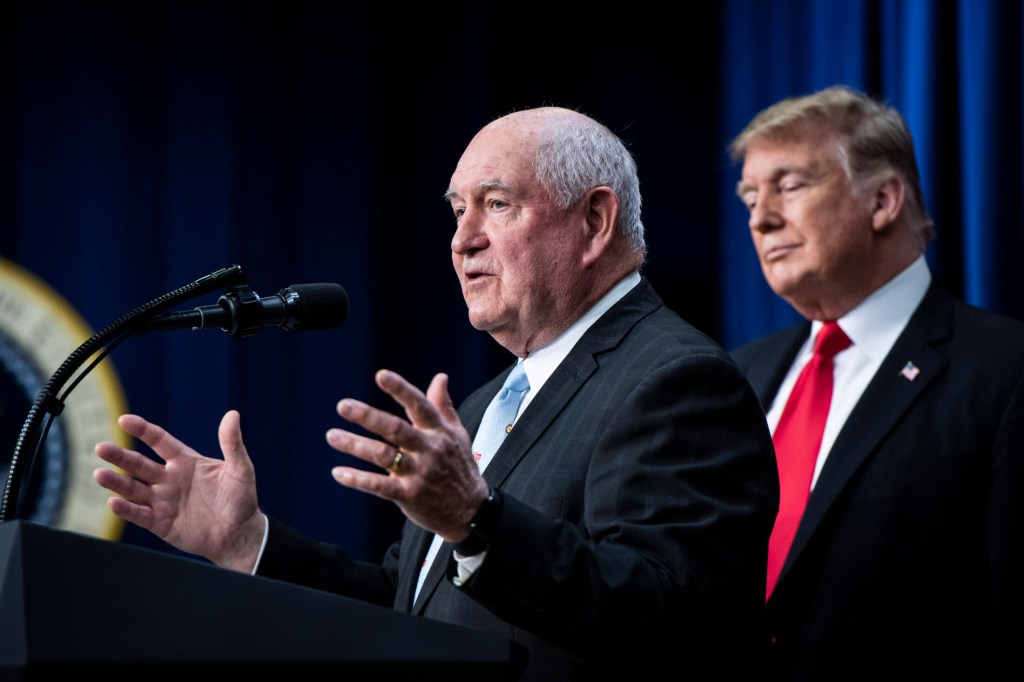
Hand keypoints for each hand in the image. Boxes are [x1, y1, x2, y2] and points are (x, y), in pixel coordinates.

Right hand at [93, 410, 265, 571]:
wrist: (240, 534)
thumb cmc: (241, 499)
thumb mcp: (240, 469)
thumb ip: (232, 443)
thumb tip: (233, 415)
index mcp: (185, 462)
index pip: (159, 441)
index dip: (142, 430)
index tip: (124, 420)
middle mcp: (169, 479)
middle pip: (138, 464)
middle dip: (119, 456)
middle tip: (101, 448)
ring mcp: (163, 501)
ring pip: (133, 488)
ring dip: (116, 482)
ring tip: (99, 474)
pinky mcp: (160, 523)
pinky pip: (139, 514)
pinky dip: (126, 509)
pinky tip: (114, 502)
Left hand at [327, 369, 488, 541]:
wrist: (470, 511)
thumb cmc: (459, 467)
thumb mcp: (457, 434)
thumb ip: (443, 405)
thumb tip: (440, 377)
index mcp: (439, 432)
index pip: (419, 405)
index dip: (401, 389)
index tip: (381, 375)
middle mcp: (429, 449)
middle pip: (396, 429)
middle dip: (368, 416)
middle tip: (343, 406)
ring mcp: (418, 473)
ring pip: (383, 456)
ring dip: (356, 445)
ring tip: (332, 435)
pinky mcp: (409, 495)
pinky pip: (379, 486)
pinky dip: (358, 479)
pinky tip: (339, 472)